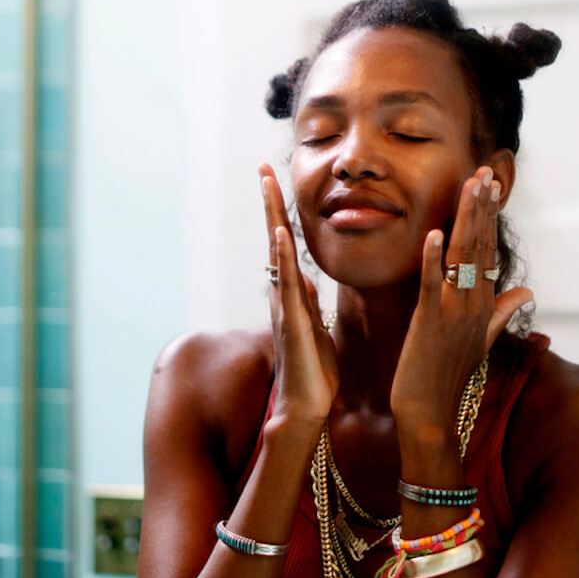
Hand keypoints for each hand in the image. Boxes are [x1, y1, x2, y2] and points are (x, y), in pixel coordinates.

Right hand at [259, 163, 338, 426]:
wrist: (307, 408)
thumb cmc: (313, 374)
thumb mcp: (316, 329)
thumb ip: (308, 304)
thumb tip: (305, 279)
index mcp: (293, 297)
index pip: (285, 249)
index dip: (281, 217)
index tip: (276, 186)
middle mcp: (284, 296)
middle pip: (274, 241)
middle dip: (269, 204)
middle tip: (262, 169)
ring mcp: (286, 307)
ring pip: (276, 254)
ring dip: (271, 217)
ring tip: (266, 184)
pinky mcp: (293, 323)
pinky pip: (287, 284)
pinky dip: (282, 258)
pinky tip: (279, 233)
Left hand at [390, 166, 532, 436]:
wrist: (429, 410)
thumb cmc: (449, 373)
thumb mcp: (483, 339)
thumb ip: (504, 311)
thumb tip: (528, 290)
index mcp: (483, 305)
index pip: (488, 252)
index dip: (489, 217)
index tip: (491, 186)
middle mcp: (473, 303)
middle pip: (480, 246)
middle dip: (482, 207)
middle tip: (484, 172)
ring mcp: (453, 311)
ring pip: (463, 257)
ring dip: (467, 220)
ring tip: (471, 187)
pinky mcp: (430, 321)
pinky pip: (433, 285)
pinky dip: (434, 260)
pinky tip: (435, 234)